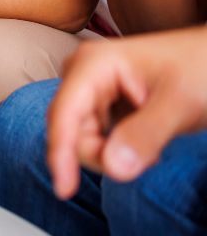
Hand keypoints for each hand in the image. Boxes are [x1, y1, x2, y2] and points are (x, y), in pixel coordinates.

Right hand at [47, 27, 206, 198]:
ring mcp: (91, 88)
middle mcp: (83, 74)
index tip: (65, 189)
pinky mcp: (103, 102)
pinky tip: (145, 140)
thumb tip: (113, 167)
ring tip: (152, 144)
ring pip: (82, 138)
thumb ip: (145, 134)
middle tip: (149, 156)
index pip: (63, 114)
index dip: (60, 153)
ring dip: (113, 152)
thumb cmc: (201, 67)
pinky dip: (118, 148)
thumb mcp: (179, 102)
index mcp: (92, 64)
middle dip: (102, 153)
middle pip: (72, 131)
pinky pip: (96, 137)